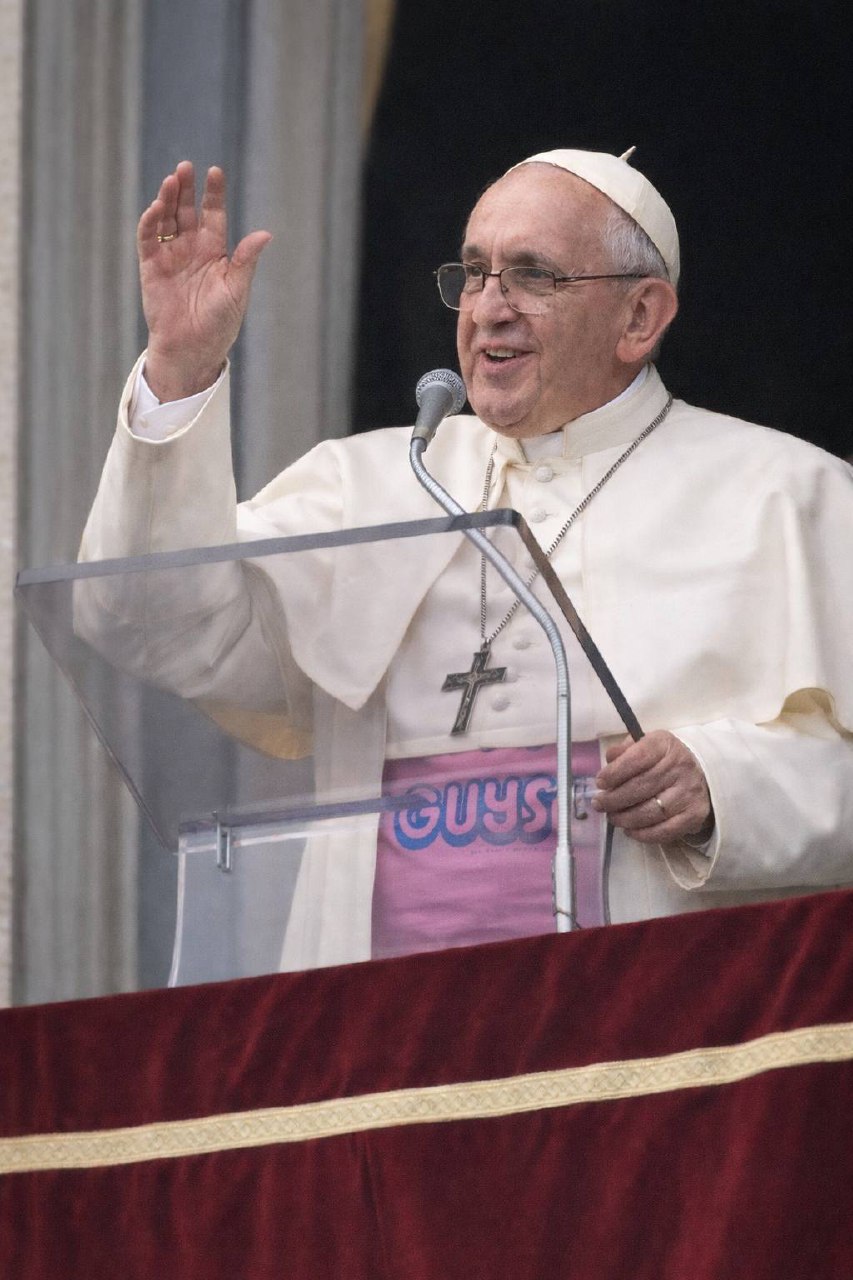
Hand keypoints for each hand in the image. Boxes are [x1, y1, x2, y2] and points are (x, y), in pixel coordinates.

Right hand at [138, 161, 271, 400]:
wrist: (193, 350)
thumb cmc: (219, 324)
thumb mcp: (237, 291)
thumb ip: (246, 261)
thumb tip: (266, 235)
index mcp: (214, 251)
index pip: (213, 214)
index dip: (213, 194)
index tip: (215, 172)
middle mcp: (191, 249)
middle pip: (186, 210)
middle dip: (186, 189)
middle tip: (186, 168)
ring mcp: (170, 256)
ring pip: (167, 220)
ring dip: (167, 199)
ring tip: (171, 180)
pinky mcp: (151, 267)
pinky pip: (148, 239)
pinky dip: (150, 222)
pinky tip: (156, 208)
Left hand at [592, 730, 713, 843]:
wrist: (699, 774)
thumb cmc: (662, 760)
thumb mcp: (643, 745)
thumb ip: (623, 751)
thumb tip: (609, 760)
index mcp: (664, 745)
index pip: (638, 757)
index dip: (615, 772)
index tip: (600, 783)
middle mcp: (680, 767)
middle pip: (642, 787)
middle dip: (614, 799)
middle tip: (599, 804)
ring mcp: (689, 792)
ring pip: (651, 811)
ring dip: (626, 818)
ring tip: (612, 817)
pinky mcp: (694, 815)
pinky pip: (665, 830)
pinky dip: (643, 834)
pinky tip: (629, 830)